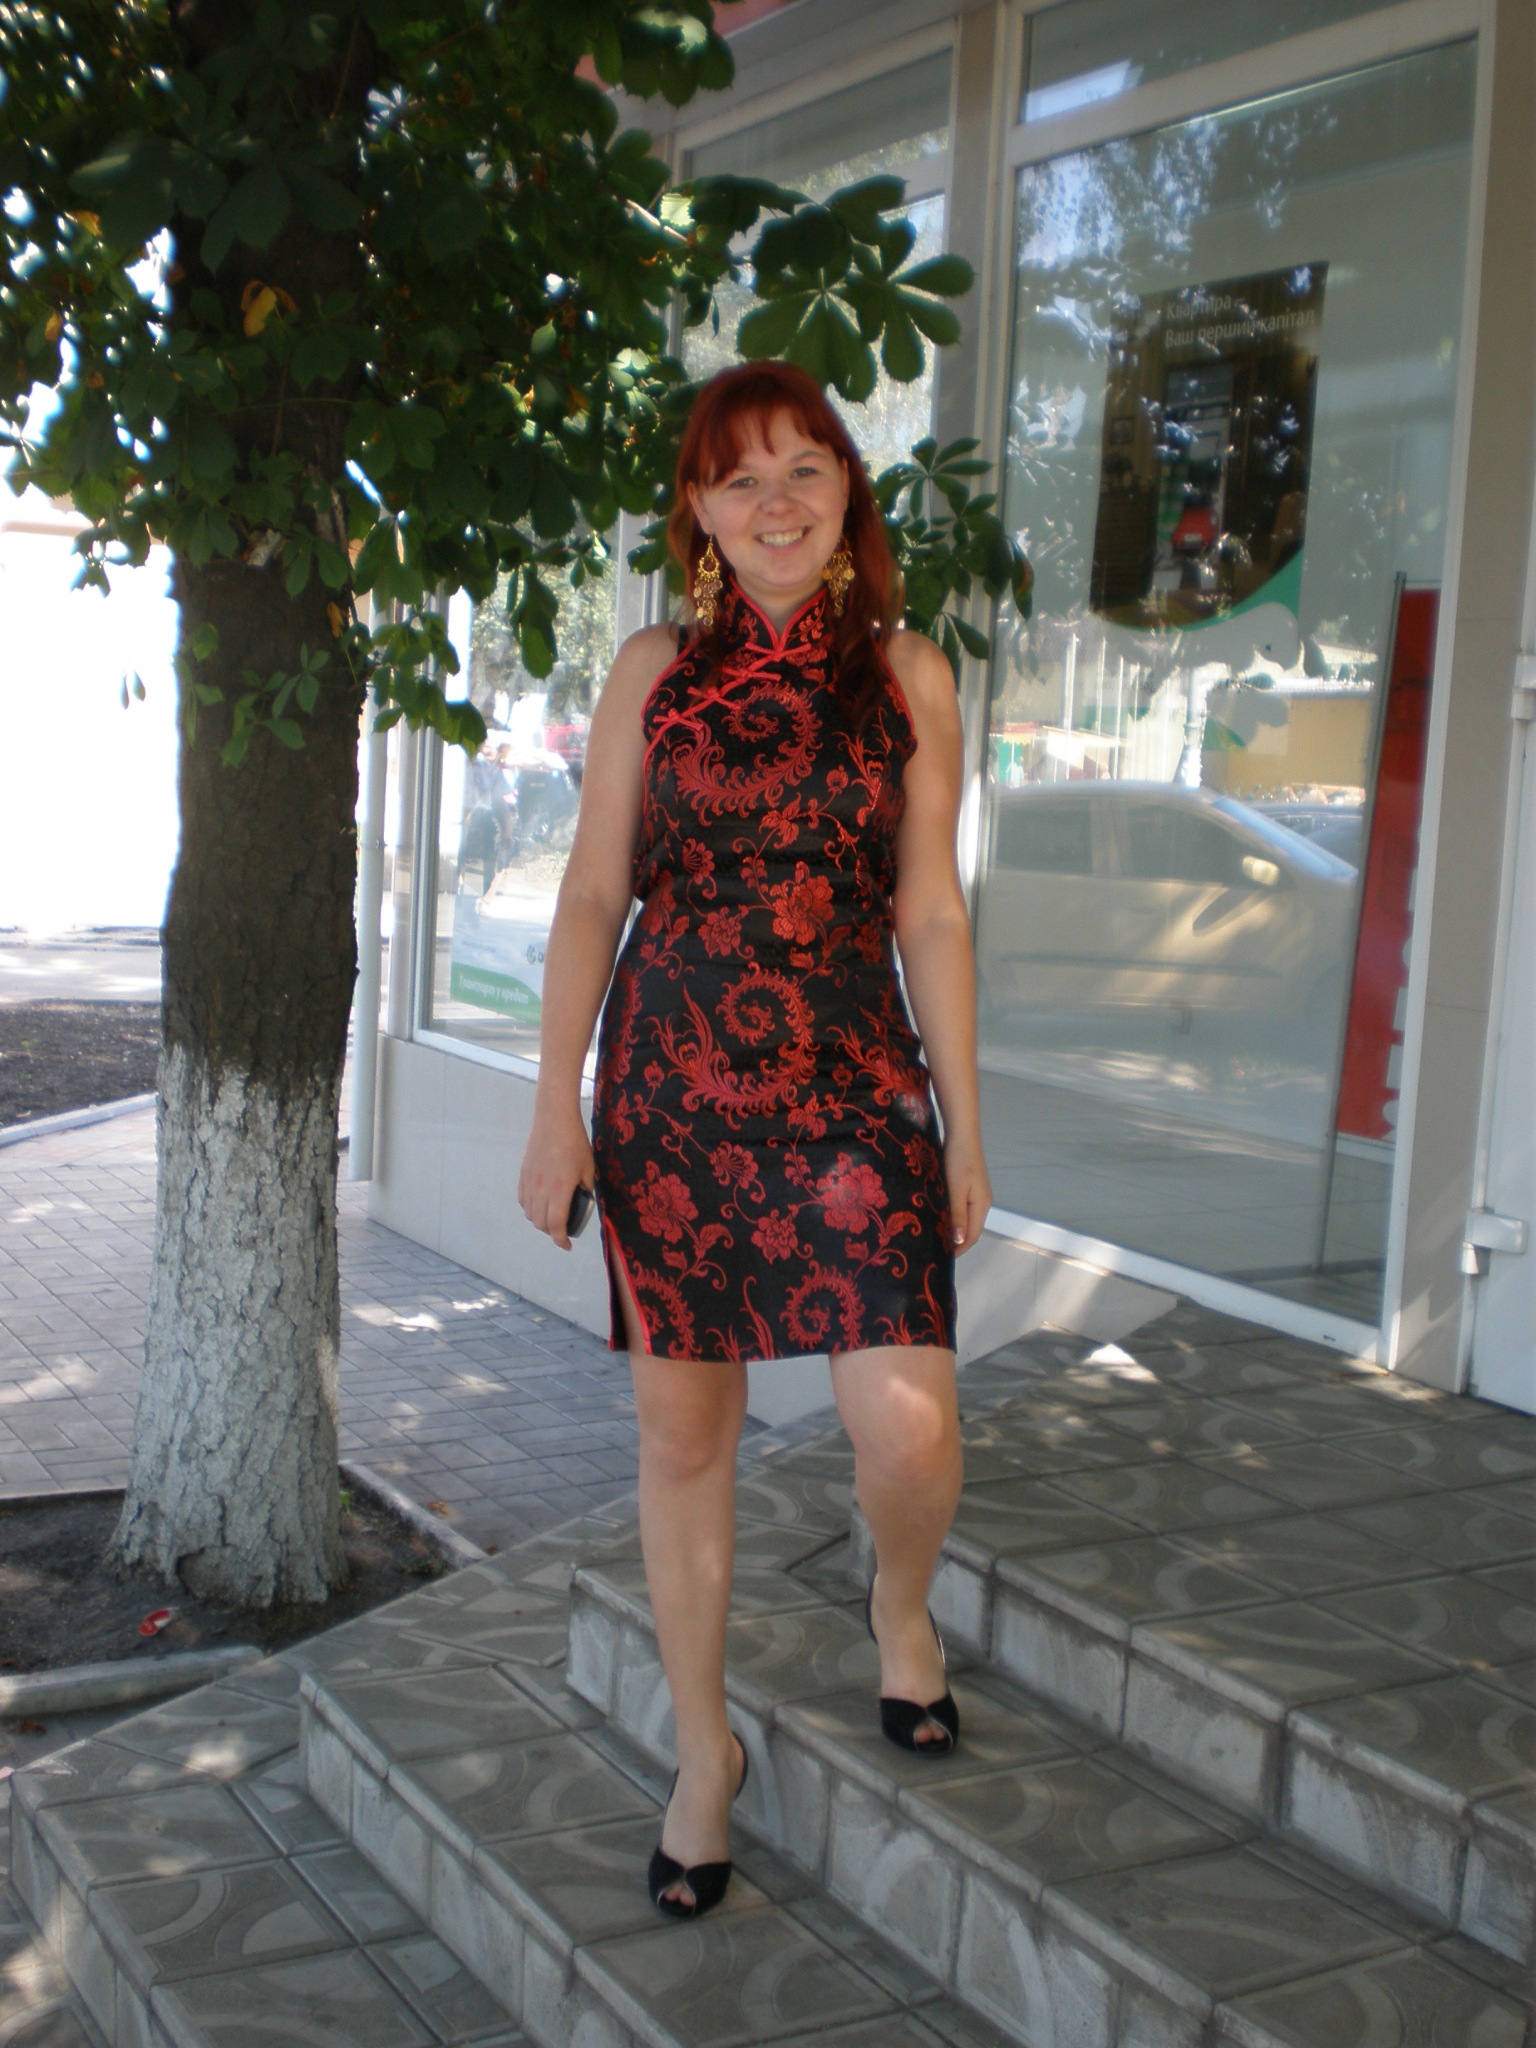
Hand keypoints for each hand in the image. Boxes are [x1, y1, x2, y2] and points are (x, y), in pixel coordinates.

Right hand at [518, 1105, 595, 1250]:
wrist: (554, 1121)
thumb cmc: (575, 1143)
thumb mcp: (588, 1168)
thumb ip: (586, 1189)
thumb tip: (585, 1201)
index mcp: (560, 1190)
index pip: (556, 1226)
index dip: (561, 1240)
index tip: (567, 1245)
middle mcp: (541, 1190)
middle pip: (540, 1223)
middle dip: (552, 1232)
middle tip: (563, 1229)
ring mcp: (530, 1182)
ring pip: (529, 1213)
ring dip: (539, 1221)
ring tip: (551, 1217)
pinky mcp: (523, 1175)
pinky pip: (522, 1200)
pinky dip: (530, 1208)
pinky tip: (539, 1203)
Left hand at [944, 1135, 990, 1254]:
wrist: (962, 1134)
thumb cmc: (958, 1161)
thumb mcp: (956, 1189)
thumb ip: (957, 1215)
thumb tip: (959, 1240)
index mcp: (981, 1205)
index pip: (972, 1235)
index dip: (960, 1248)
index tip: (943, 1257)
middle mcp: (983, 1202)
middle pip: (972, 1229)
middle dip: (958, 1242)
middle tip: (938, 1250)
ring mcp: (978, 1194)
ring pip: (968, 1219)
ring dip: (956, 1230)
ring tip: (938, 1237)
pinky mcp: (971, 1186)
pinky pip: (964, 1209)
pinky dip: (955, 1218)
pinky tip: (943, 1218)